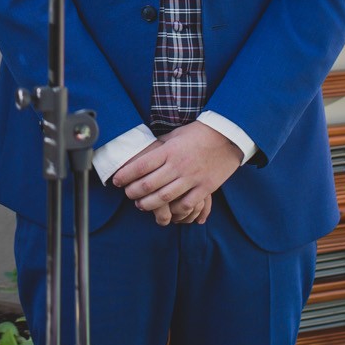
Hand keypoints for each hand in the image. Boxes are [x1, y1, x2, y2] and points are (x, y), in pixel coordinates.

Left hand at [111, 122, 242, 219]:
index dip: (125, 175)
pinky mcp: (205, 187)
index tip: (116, 180)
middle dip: (133, 193)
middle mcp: (178, 165)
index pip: (141, 165)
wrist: (227, 135)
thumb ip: (159, 146)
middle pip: (149, 184)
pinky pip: (187, 204)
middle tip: (128, 195)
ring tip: (142, 205)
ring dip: (149, 204)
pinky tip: (168, 211)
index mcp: (169, 150)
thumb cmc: (198, 133)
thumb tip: (141, 152)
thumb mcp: (175, 135)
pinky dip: (175, 211)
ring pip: (165, 197)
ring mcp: (192, 177)